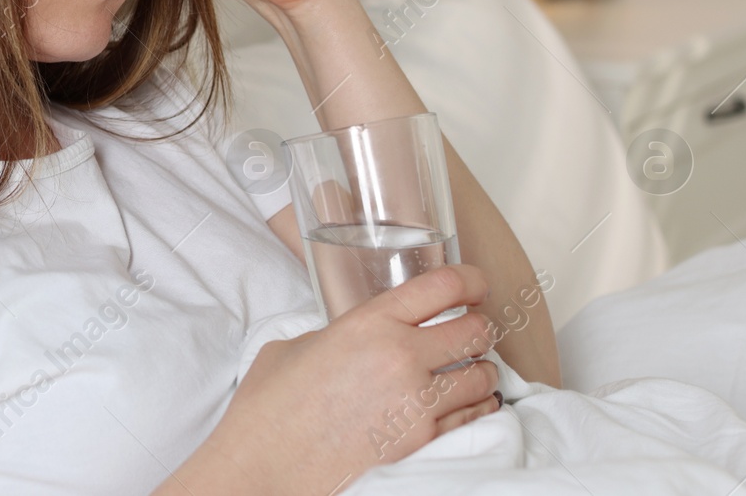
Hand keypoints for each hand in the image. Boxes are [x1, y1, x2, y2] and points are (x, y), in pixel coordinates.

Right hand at [179, 264, 501, 495]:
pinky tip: (468, 405)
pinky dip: (476, 408)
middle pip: (474, 330)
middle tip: (474, 332)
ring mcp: (416, 404)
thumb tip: (360, 339)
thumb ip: (341, 334)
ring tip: (471, 372)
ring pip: (482, 376)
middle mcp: (400, 356)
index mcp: (368, 323)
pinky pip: (473, 418)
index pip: (442, 286)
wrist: (263, 465)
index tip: (476, 285)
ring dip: (481, 372)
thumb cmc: (269, 408)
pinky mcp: (422, 444)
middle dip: (480, 329)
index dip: (470, 280)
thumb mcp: (299, 346)